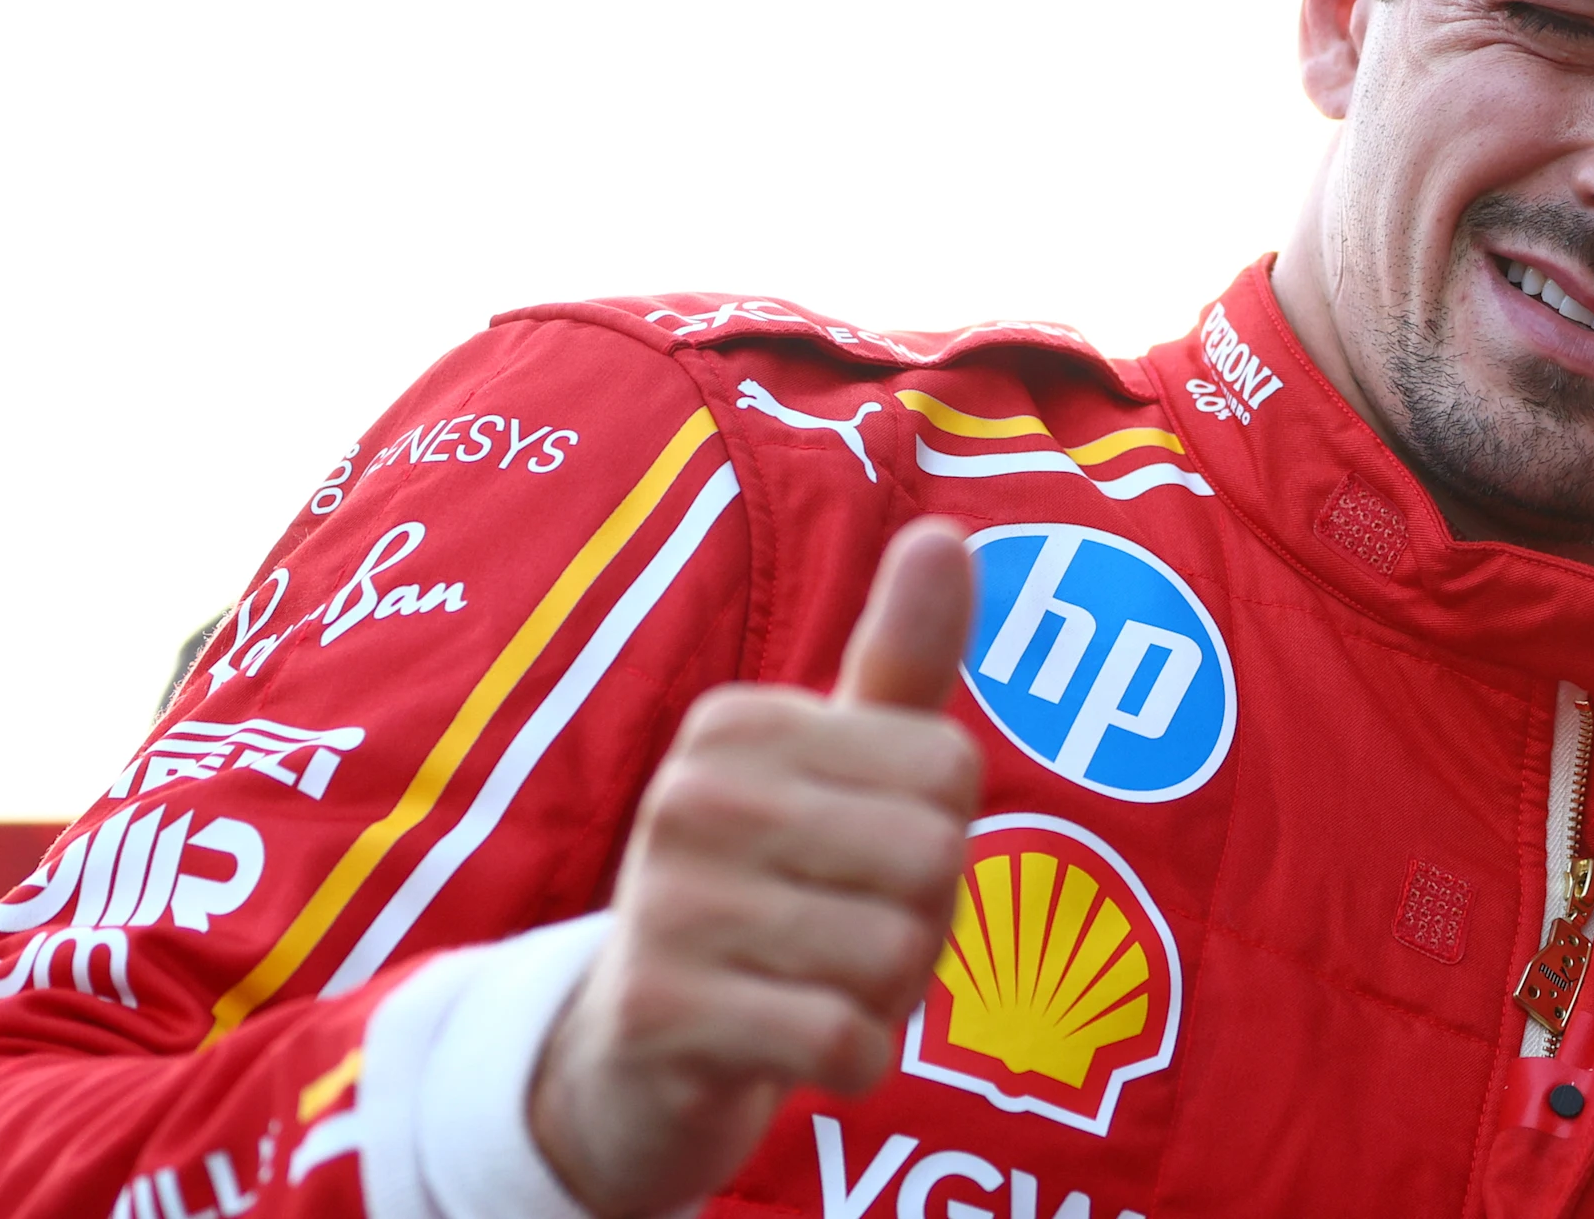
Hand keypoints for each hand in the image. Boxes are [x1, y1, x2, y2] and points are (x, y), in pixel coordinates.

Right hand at [531, 517, 982, 1218]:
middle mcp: (692, 793)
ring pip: (891, 954)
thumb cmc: (777, 892)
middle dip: (920, 925)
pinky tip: (797, 1048)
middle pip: (931, 858)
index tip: (861, 863)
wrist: (643, 1054)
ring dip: (884, 998)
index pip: (950, 768)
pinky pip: (839, 1037)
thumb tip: (944, 534)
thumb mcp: (844, 771)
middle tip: (842, 940)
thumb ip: (901, 660)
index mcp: (740, 721)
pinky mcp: (659, 1010)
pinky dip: (852, 1060)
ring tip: (810, 987)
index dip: (941, 838)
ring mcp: (663, 901)